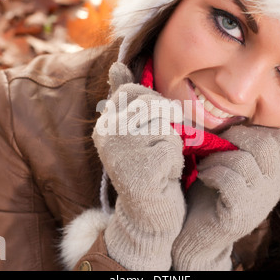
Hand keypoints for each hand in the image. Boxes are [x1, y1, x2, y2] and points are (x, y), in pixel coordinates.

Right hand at [92, 62, 185, 270]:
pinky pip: (173, 148)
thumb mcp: (133, 132)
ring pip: (165, 126)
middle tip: (157, 149)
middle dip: (164, 125)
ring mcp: (122, 152)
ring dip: (171, 146)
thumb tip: (117, 64)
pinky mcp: (142, 169)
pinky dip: (175, 164)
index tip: (153, 127)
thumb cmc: (145, 169)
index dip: (151, 105)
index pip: (131, 91)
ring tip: (158, 163)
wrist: (147, 215)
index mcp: (104, 125)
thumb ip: (126, 99)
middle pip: (151, 105)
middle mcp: (107, 136)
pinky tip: (162, 178)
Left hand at [171, 125, 279, 270]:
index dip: (254, 129)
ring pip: (244, 161)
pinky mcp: (240, 215)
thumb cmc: (210, 192)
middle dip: (236, 137)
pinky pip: (230, 180)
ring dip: (218, 157)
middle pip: (267, 144)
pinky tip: (203, 177)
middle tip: (216, 145)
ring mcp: (259, 203)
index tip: (231, 136)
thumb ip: (242, 146)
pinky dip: (212, 173)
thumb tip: (241, 117)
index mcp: (274, 173)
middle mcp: (273, 188)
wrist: (196, 234)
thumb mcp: (231, 165)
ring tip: (205, 165)